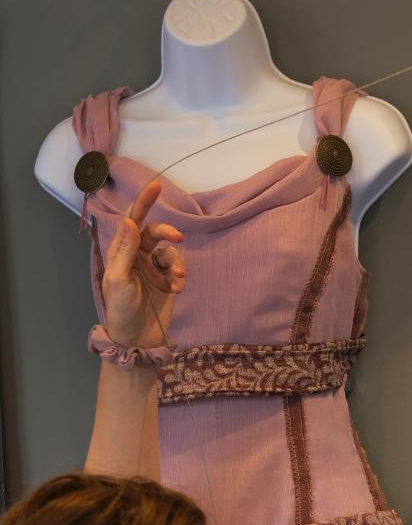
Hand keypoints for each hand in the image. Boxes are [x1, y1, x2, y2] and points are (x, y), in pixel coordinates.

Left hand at [102, 180, 184, 347]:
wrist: (136, 339)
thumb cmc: (120, 310)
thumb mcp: (118, 279)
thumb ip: (124, 250)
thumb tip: (130, 221)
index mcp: (122, 252)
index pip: (132, 221)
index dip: (143, 203)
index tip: (156, 185)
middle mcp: (138, 257)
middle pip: (155, 233)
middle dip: (167, 233)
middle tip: (177, 238)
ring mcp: (154, 270)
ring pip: (171, 253)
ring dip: (176, 263)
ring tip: (177, 279)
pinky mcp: (168, 284)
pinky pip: (178, 271)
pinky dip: (179, 278)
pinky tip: (176, 289)